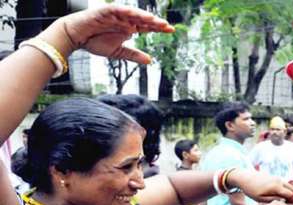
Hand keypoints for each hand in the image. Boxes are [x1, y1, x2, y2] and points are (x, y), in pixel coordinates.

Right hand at [58, 5, 173, 63]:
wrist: (75, 38)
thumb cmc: (94, 42)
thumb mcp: (118, 52)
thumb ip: (133, 55)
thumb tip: (150, 60)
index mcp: (129, 28)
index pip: (147, 27)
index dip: (159, 28)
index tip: (171, 31)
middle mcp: (124, 20)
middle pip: (143, 19)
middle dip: (155, 22)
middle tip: (167, 26)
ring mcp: (115, 15)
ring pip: (132, 13)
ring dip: (143, 16)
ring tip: (154, 20)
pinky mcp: (104, 11)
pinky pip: (117, 10)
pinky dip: (126, 11)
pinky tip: (134, 13)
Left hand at [230, 169, 292, 202]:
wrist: (244, 178)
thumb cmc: (251, 190)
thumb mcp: (260, 199)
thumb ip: (273, 200)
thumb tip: (283, 202)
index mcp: (276, 187)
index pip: (291, 194)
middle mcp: (279, 181)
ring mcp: (277, 178)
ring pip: (289, 185)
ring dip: (291, 192)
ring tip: (290, 200)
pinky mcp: (275, 177)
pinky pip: (285, 183)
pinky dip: (287, 188)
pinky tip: (284, 194)